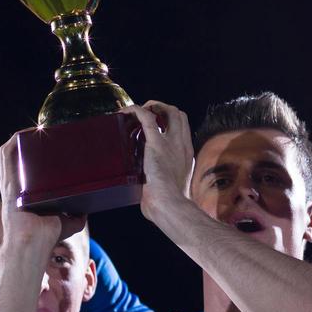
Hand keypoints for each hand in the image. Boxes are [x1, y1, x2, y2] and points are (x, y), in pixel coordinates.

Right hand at [0, 134, 87, 246]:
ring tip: (38, 130)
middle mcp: (15, 185)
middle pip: (15, 156)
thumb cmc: (45, 236)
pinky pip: (6, 154)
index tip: (47, 144)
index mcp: (24, 193)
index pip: (23, 168)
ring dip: (20, 138)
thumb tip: (85, 213)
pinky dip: (14, 141)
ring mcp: (10, 181)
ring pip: (9, 152)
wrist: (33, 242)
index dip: (29, 154)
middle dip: (26, 141)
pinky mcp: (9, 180)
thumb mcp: (65, 224)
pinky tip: (27, 133)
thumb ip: (75, 217)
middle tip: (46, 133)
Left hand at [126, 102, 194, 224]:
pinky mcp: (155, 143)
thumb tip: (148, 192)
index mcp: (186, 155)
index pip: (183, 129)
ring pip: (168, 111)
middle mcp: (181, 145)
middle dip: (164, 109)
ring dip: (152, 106)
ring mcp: (171, 143)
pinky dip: (135, 110)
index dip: (171, 122)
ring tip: (137, 111)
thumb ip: (162, 184)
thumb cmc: (169, 204)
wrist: (170, 205)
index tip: (158, 125)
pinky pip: (146, 117)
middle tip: (148, 114)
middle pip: (179, 115)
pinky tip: (126, 111)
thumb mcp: (171, 189)